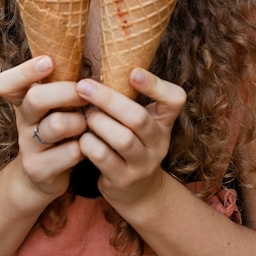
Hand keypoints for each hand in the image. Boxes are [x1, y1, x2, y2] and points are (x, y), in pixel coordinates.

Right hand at [0, 56, 86, 202]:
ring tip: (88, 124)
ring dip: (80, 122)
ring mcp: (28, 146)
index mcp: (23, 100)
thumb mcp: (55, 104)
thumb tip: (91, 43)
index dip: (25, 71)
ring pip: (56, 125)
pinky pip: (69, 153)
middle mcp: (22, 120)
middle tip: (85, 93)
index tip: (49, 62)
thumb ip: (63, 82)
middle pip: (36, 98)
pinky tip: (89, 145)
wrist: (42, 176)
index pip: (6, 83)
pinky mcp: (39, 170)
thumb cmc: (58, 127)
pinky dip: (85, 147)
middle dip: (66, 92)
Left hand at [76, 68, 185, 209]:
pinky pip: (104, 159)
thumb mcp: (138, 121)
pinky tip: (81, 137)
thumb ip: (127, 97)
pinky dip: (89, 144)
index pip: (174, 99)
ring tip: (84, 114)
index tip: (132, 72)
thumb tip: (96, 63)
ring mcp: (143, 163)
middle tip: (83, 86)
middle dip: (108, 99)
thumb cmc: (130, 142)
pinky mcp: (124, 180)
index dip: (156, 85)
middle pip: (138, 118)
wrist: (138, 192)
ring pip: (122, 139)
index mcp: (164, 121)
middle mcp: (158, 142)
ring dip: (98, 122)